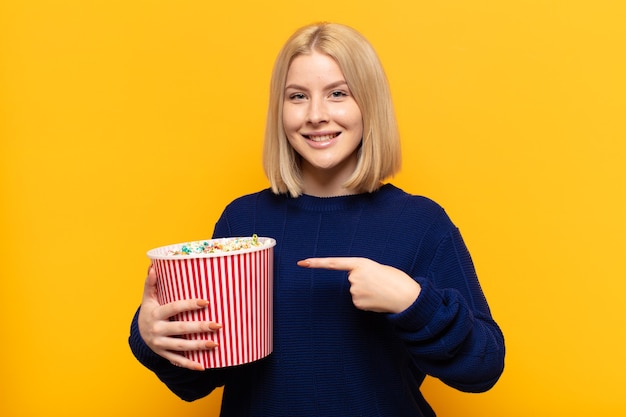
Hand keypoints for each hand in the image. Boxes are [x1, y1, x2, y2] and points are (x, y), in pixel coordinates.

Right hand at [137, 266, 221, 370]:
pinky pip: (177, 361)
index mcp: (155, 314)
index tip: (205, 302)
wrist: (139, 333)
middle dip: (200, 328)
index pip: (174, 308)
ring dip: (198, 346)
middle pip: (181, 329)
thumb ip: (151, 283)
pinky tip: (203, 366)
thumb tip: (153, 266)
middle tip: (218, 325)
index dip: (189, 305)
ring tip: (215, 344)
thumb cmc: (150, 310)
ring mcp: (160, 344)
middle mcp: (157, 330)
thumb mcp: (148, 297)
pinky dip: (190, 364)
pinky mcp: (164, 354)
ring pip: (181, 346)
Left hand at [297, 257, 420, 312]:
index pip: (334, 263)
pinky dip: (367, 301)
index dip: (316, 263)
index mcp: (360, 263)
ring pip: (355, 292)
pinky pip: (359, 301)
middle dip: (363, 282)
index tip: (301, 263)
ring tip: (380, 291)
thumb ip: (364, 272)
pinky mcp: (358, 303)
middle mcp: (354, 277)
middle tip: (379, 282)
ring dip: (366, 292)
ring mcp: (355, 291)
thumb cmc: (396, 280)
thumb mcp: (379, 269)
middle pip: (351, 280)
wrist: (407, 297)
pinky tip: (378, 300)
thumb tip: (356, 285)